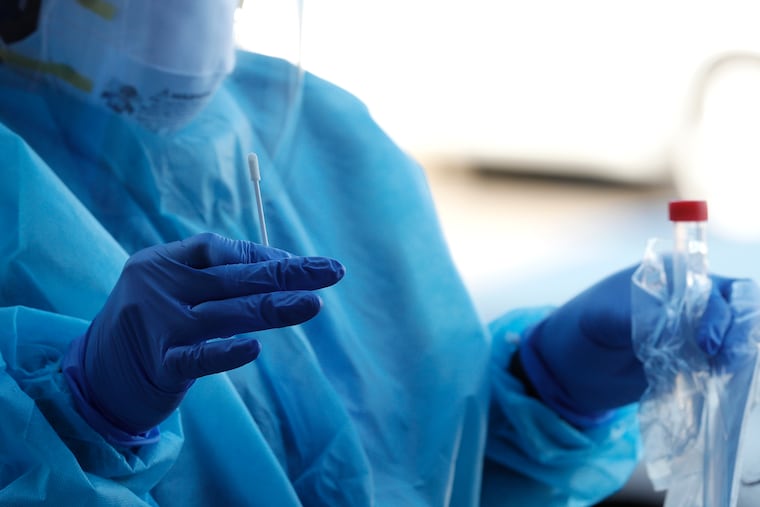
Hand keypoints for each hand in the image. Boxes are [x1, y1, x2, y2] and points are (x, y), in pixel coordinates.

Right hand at [63, 233, 344, 443]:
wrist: (96, 376)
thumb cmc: (152, 325)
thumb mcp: (173, 289)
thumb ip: (217, 277)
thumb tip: (285, 268)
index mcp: (161, 261)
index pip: (219, 249)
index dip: (261, 255)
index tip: (300, 264)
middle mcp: (158, 287)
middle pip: (233, 278)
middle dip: (286, 274)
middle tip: (331, 272)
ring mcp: (157, 326)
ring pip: (225, 314)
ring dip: (274, 308)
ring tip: (314, 304)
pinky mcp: (158, 366)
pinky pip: (197, 359)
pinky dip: (225, 352)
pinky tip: (255, 347)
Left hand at [516, 265, 750, 426]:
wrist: (570, 368)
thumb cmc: (582, 329)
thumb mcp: (603, 319)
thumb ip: (638, 318)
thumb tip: (676, 327)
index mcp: (671, 276)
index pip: (715, 287)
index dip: (718, 313)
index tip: (705, 342)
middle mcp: (692, 299)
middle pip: (739, 310)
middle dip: (737, 334)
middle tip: (720, 362)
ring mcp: (697, 331)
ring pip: (738, 339)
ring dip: (734, 356)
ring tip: (713, 374)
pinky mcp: (695, 361)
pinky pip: (724, 365)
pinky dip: (723, 374)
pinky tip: (708, 383)